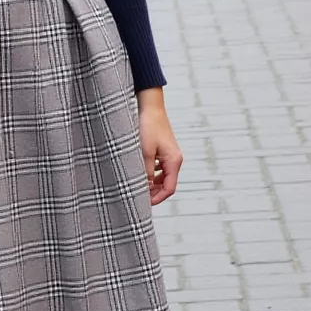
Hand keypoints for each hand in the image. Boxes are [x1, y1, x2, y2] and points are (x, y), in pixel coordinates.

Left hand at [135, 88, 182, 205]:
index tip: (143, 204)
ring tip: (136, 187)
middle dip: (154, 193)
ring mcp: (169, 156)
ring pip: (162, 178)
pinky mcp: (163, 151)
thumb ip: (146, 171)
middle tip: (137, 197)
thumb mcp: (145, 151)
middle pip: (167, 185)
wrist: (150, 107)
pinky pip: (159, 169)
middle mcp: (174, 160)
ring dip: (151, 184)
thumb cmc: (148, 126)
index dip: (157, 199)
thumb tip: (144, 188)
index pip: (169, 189)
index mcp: (174, 161)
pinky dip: (151, 175)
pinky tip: (139, 175)